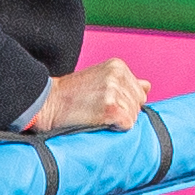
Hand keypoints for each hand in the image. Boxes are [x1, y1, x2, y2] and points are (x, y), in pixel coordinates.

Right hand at [22, 58, 150, 137]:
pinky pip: (127, 125)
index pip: (140, 92)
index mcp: (117, 66)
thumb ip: (126, 82)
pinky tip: (98, 121)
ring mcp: (113, 91)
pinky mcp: (110, 108)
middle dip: (123, 112)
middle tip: (98, 110)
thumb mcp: (101, 80)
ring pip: (134, 116)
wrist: (47, 103)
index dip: (125, 103)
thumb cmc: (71, 96)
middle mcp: (117, 75)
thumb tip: (147, 86)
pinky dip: (115, 128)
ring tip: (96, 115)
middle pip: (139, 104)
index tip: (104, 103)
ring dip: (117, 121)